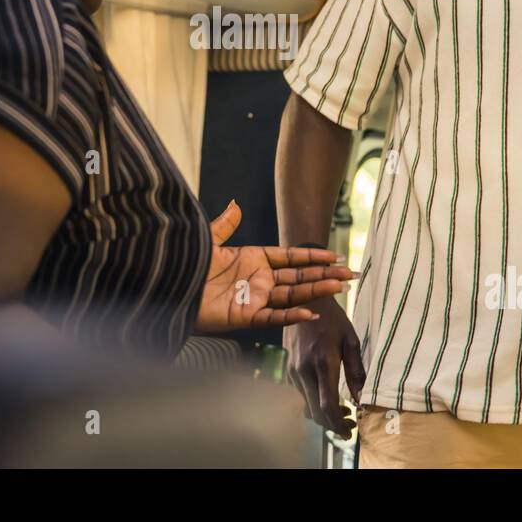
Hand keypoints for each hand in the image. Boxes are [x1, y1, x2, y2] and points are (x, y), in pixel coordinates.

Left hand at [194, 201, 355, 333]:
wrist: (170, 288)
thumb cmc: (187, 265)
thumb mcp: (209, 241)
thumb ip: (226, 225)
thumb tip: (236, 204)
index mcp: (254, 260)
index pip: (290, 258)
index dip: (312, 256)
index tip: (334, 256)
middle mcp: (258, 280)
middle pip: (298, 276)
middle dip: (325, 275)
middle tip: (351, 275)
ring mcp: (254, 299)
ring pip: (292, 295)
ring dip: (316, 291)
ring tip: (340, 288)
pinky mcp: (245, 317)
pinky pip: (273, 317)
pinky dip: (291, 316)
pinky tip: (311, 312)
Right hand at [284, 296, 364, 439]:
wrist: (305, 301)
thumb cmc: (333, 319)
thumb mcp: (351, 341)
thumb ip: (356, 371)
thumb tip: (361, 400)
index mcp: (323, 363)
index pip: (327, 406)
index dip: (339, 424)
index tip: (350, 432)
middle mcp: (304, 370)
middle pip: (316, 412)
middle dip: (333, 424)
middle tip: (349, 424)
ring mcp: (293, 371)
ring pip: (306, 406)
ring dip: (323, 414)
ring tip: (342, 410)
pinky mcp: (288, 369)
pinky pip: (299, 396)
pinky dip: (312, 403)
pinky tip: (325, 397)